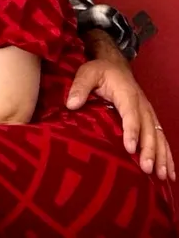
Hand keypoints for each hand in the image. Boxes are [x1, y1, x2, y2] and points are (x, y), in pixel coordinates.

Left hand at [66, 59, 174, 180]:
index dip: (131, 131)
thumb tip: (71, 104)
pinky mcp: (149, 119)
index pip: (130, 115)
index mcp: (127, 94)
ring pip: (158, 136)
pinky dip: (167, 155)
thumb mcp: (87, 73)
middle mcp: (142, 105)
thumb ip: (80, 86)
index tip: (130, 148)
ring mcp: (148, 113)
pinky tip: (169, 172)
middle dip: (149, 150)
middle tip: (146, 169)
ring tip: (162, 176)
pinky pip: (161, 138)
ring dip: (161, 156)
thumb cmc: (101, 70)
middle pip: (148, 129)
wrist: (115, 65)